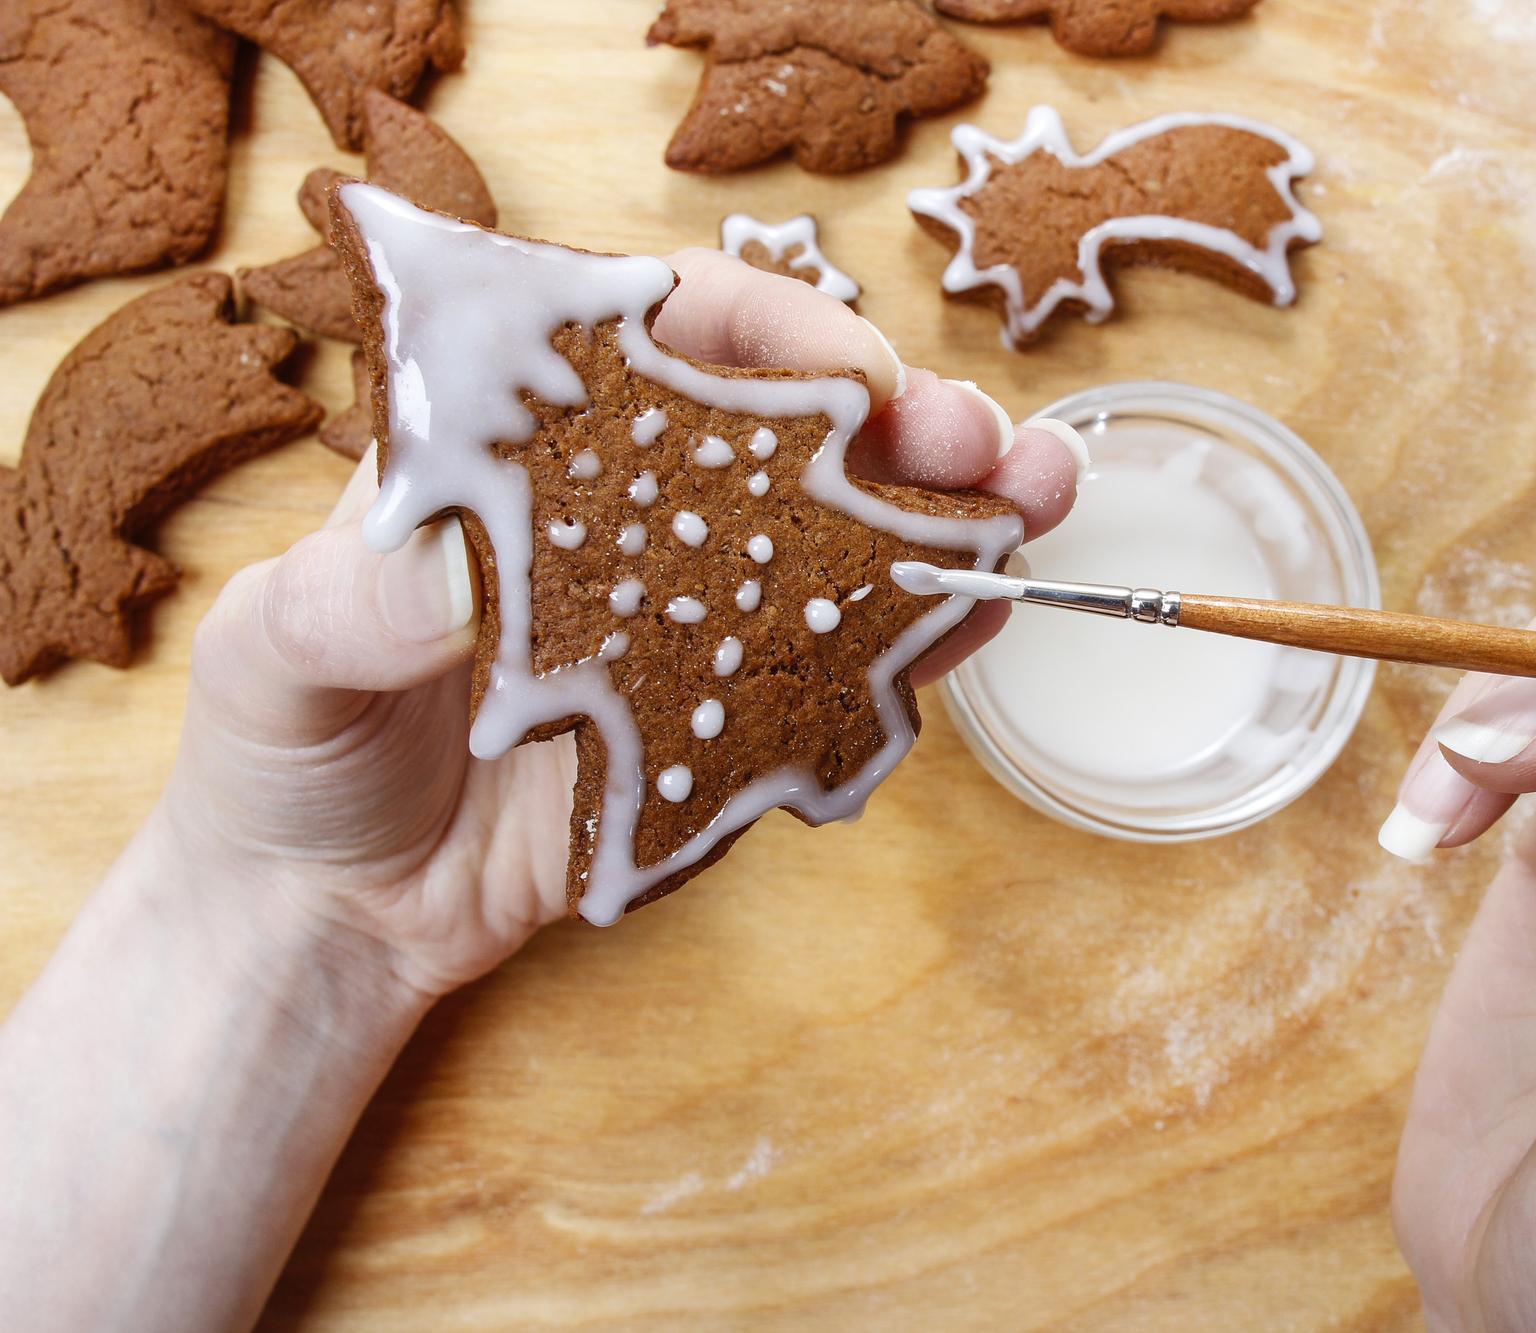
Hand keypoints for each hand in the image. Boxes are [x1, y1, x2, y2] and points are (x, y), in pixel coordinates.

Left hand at [166, 252, 1082, 998]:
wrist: (326, 913)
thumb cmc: (286, 747)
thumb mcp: (285, 647)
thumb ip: (370, 593)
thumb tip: (485, 559)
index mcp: (531, 448)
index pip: (663, 335)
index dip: (769, 330)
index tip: (844, 370)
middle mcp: (635, 514)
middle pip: (786, 431)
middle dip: (898, 419)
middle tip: (976, 441)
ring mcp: (696, 619)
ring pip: (840, 541)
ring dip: (944, 512)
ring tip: (1035, 500)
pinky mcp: (729, 724)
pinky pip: (839, 674)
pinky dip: (916, 641)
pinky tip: (977, 618)